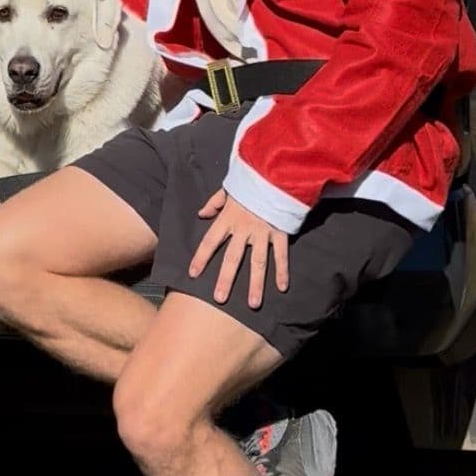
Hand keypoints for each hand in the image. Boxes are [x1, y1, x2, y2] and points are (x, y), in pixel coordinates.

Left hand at [189, 188, 289, 309]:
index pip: (210, 241)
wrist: (276, 170)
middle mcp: (244, 228)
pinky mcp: (280, 232)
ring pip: (258, 262)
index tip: (193, 274)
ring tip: (253, 304)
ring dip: (255, 284)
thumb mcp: (228, 188)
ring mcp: (263, 232)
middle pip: (232, 258)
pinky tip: (282, 288)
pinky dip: (283, 271)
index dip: (201, 258)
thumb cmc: (250, 180)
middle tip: (219, 299)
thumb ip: (214, 202)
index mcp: (228, 218)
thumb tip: (201, 214)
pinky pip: (281, 254)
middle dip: (226, 280)